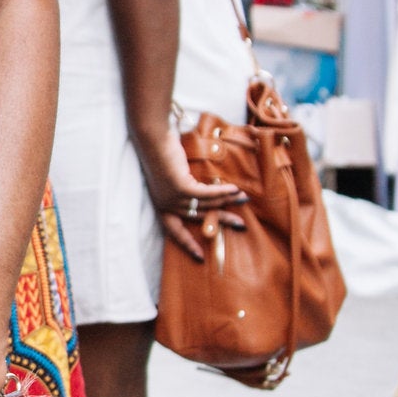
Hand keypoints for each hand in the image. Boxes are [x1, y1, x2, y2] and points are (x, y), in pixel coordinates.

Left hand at [138, 123, 244, 264]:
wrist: (154, 138)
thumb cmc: (164, 155)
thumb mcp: (175, 178)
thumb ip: (187, 191)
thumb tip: (209, 200)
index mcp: (161, 207)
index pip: (175, 232)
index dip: (188, 244)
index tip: (200, 258)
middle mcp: (166, 205)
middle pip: (198, 218)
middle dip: (221, 222)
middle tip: (240, 225)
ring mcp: (172, 198)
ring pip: (205, 204)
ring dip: (227, 202)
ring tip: (243, 199)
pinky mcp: (181, 187)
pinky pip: (207, 194)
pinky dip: (222, 192)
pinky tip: (235, 190)